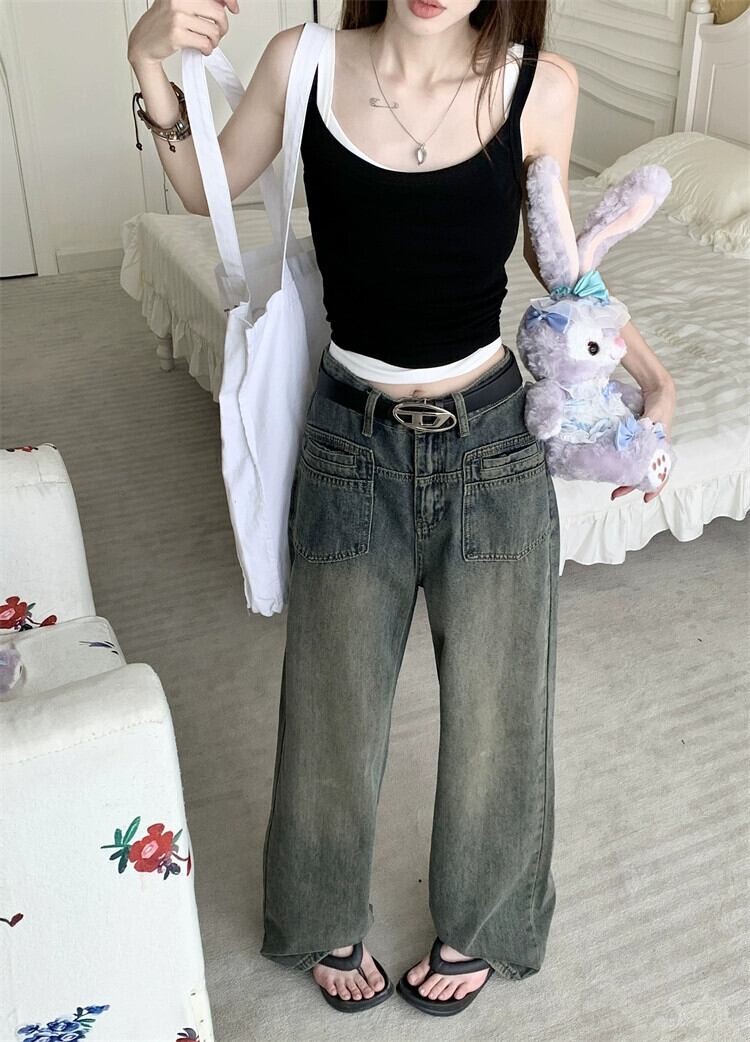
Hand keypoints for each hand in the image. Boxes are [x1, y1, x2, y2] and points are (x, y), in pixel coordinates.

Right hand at [128, 0, 239, 66]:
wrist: (144, 41)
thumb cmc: (165, 22)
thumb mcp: (182, 4)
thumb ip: (203, 2)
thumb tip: (227, 3)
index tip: (234, 8)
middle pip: (217, 13)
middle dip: (222, 26)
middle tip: (218, 32)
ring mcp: (176, 16)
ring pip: (213, 31)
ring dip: (214, 41)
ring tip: (207, 42)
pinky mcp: (176, 34)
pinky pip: (204, 43)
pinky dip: (207, 49)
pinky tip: (202, 49)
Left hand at [611, 381, 676, 503]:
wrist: (658, 392)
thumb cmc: (660, 404)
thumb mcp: (655, 414)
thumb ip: (647, 424)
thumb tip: (639, 431)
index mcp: (663, 449)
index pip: (662, 473)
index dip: (655, 487)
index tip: (646, 499)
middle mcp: (655, 452)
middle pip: (644, 476)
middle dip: (630, 486)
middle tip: (615, 494)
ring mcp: (645, 448)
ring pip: (636, 469)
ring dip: (625, 478)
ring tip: (612, 487)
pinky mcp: (636, 442)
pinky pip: (631, 457)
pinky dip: (623, 465)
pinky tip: (612, 469)